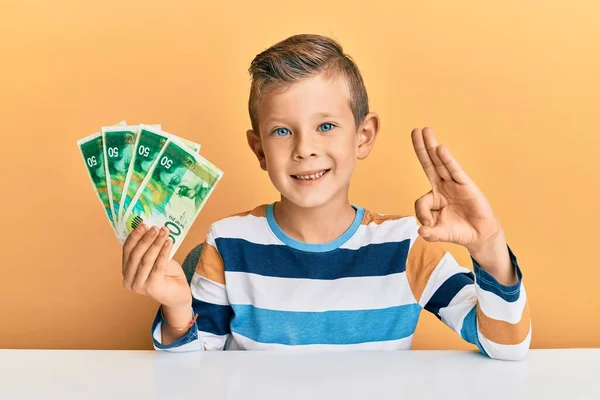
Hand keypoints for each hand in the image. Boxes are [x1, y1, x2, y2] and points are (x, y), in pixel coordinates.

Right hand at [122, 224, 190, 307]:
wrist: (179, 293)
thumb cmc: (166, 274)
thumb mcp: (156, 258)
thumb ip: (150, 248)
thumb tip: (151, 228)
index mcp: (126, 271)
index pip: (127, 250)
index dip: (135, 236)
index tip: (143, 224)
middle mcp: (129, 280)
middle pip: (136, 255)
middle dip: (146, 239)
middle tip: (155, 227)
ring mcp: (139, 286)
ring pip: (146, 260)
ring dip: (156, 244)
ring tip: (164, 232)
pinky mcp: (151, 289)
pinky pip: (157, 267)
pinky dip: (163, 253)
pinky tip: (169, 243)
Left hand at [411, 127, 502, 252]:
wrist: (480, 235)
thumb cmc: (458, 231)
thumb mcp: (441, 234)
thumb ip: (431, 233)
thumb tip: (420, 232)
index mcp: (433, 198)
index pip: (420, 201)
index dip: (421, 213)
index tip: (427, 226)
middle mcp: (442, 187)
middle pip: (429, 165)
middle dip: (421, 148)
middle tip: (415, 131)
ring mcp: (454, 185)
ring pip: (440, 164)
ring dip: (432, 147)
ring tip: (424, 130)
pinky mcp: (467, 186)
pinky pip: (455, 171)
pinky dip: (448, 160)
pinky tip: (441, 149)